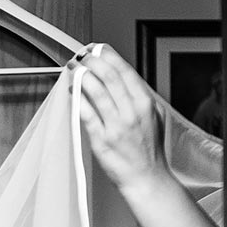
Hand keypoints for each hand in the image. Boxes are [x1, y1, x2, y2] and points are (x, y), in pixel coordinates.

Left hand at [75, 44, 171, 190]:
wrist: (146, 178)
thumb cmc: (148, 149)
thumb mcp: (154, 116)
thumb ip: (139, 96)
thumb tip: (122, 77)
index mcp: (145, 103)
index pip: (125, 71)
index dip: (108, 55)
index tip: (98, 48)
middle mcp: (132, 112)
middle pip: (109, 76)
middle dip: (92, 61)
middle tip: (82, 55)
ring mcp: (116, 126)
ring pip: (96, 92)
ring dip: (82, 76)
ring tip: (73, 68)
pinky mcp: (102, 140)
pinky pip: (86, 114)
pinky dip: (77, 99)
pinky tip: (72, 91)